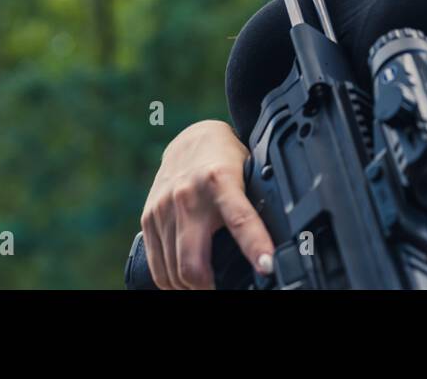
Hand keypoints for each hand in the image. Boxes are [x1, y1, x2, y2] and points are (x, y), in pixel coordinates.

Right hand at [139, 119, 276, 288]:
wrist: (192, 138)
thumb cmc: (226, 160)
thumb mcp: (248, 174)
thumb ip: (256, 203)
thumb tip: (277, 237)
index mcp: (221, 180)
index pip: (240, 219)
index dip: (255, 245)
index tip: (267, 266)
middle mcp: (188, 196)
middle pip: (192, 263)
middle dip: (208, 287)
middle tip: (223, 288)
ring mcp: (163, 208)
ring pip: (173, 271)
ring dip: (190, 286)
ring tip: (206, 286)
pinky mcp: (148, 217)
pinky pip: (156, 264)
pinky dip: (170, 281)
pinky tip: (185, 282)